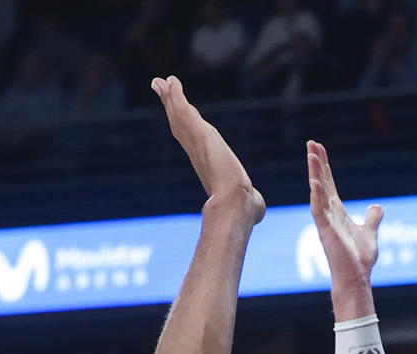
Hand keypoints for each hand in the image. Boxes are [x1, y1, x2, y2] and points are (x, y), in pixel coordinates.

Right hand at [152, 76, 263, 219]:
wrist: (235, 204)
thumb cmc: (241, 208)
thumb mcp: (246, 199)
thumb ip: (250, 200)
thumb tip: (258, 209)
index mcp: (205, 164)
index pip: (191, 139)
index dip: (182, 124)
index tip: (175, 112)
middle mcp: (197, 152)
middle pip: (179, 123)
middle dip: (170, 106)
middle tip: (159, 86)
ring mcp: (196, 143)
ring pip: (179, 115)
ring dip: (171, 98)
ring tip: (163, 81)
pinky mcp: (201, 134)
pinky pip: (185, 111)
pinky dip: (177, 96)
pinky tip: (172, 82)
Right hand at [307, 140, 381, 289]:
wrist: (356, 277)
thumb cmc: (360, 258)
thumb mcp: (370, 233)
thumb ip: (373, 219)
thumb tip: (378, 207)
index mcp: (337, 211)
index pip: (328, 182)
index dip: (324, 165)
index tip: (318, 148)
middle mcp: (328, 213)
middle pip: (321, 181)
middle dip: (316, 162)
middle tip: (311, 143)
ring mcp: (325, 221)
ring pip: (317, 191)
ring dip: (314, 173)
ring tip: (311, 154)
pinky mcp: (326, 231)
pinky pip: (319, 210)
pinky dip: (317, 196)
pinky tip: (315, 183)